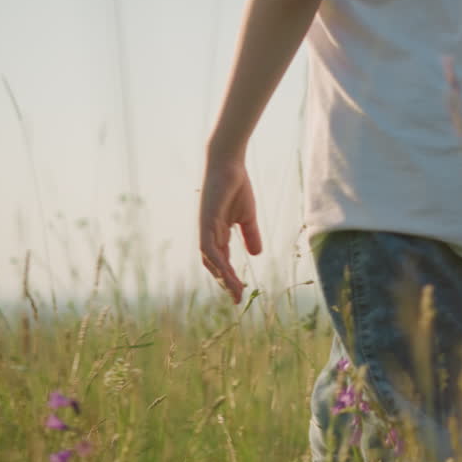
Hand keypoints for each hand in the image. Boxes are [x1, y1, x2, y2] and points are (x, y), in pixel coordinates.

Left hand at [199, 154, 261, 303]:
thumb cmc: (237, 186)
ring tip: (235, 289)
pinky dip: (217, 261)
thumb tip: (256, 255)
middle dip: (226, 282)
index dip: (230, 277)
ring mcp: (205, 229)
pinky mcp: (206, 222)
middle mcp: (208, 234)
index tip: (241, 293)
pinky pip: (209, 247)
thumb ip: (250, 235)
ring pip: (211, 260)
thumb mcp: (247, 217)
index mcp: (217, 234)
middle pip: (214, 265)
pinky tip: (226, 272)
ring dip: (223, 276)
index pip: (222, 261)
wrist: (229, 164)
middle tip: (237, 298)